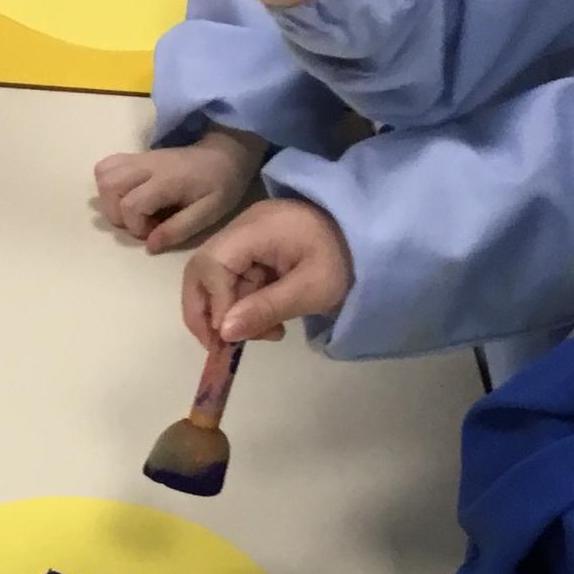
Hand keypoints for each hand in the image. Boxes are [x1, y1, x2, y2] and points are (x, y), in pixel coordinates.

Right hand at [93, 127, 265, 252]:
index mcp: (167, 180)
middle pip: (108, 186)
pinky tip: (126, 197)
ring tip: (130, 212)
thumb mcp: (209, 212)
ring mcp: (139, 158)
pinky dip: (109, 186)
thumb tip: (150, 245)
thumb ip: (179, 229)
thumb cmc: (221, 184)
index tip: (154, 232)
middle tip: (139, 223)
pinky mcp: (136, 157)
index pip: (131, 204)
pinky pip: (107, 167)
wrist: (226, 152)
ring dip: (109, 200)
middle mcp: (147, 165)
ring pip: (103, 174)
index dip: (136, 226)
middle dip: (116, 214)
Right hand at [182, 196, 352, 344]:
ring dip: (228, 313)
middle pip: (201, 271)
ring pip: (212, 279)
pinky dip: (242, 306)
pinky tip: (268, 321)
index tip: (230, 337)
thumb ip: (266, 309)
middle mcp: (242, 227)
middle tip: (224, 346)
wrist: (372, 237)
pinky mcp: (253, 249)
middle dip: (206, 313)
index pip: (212, 266)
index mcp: (256, 229)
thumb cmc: (347, 259)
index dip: (214, 305)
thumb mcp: (312, 289)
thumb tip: (224, 333)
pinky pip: (232, 280)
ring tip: (263, 333)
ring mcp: (246, 237)